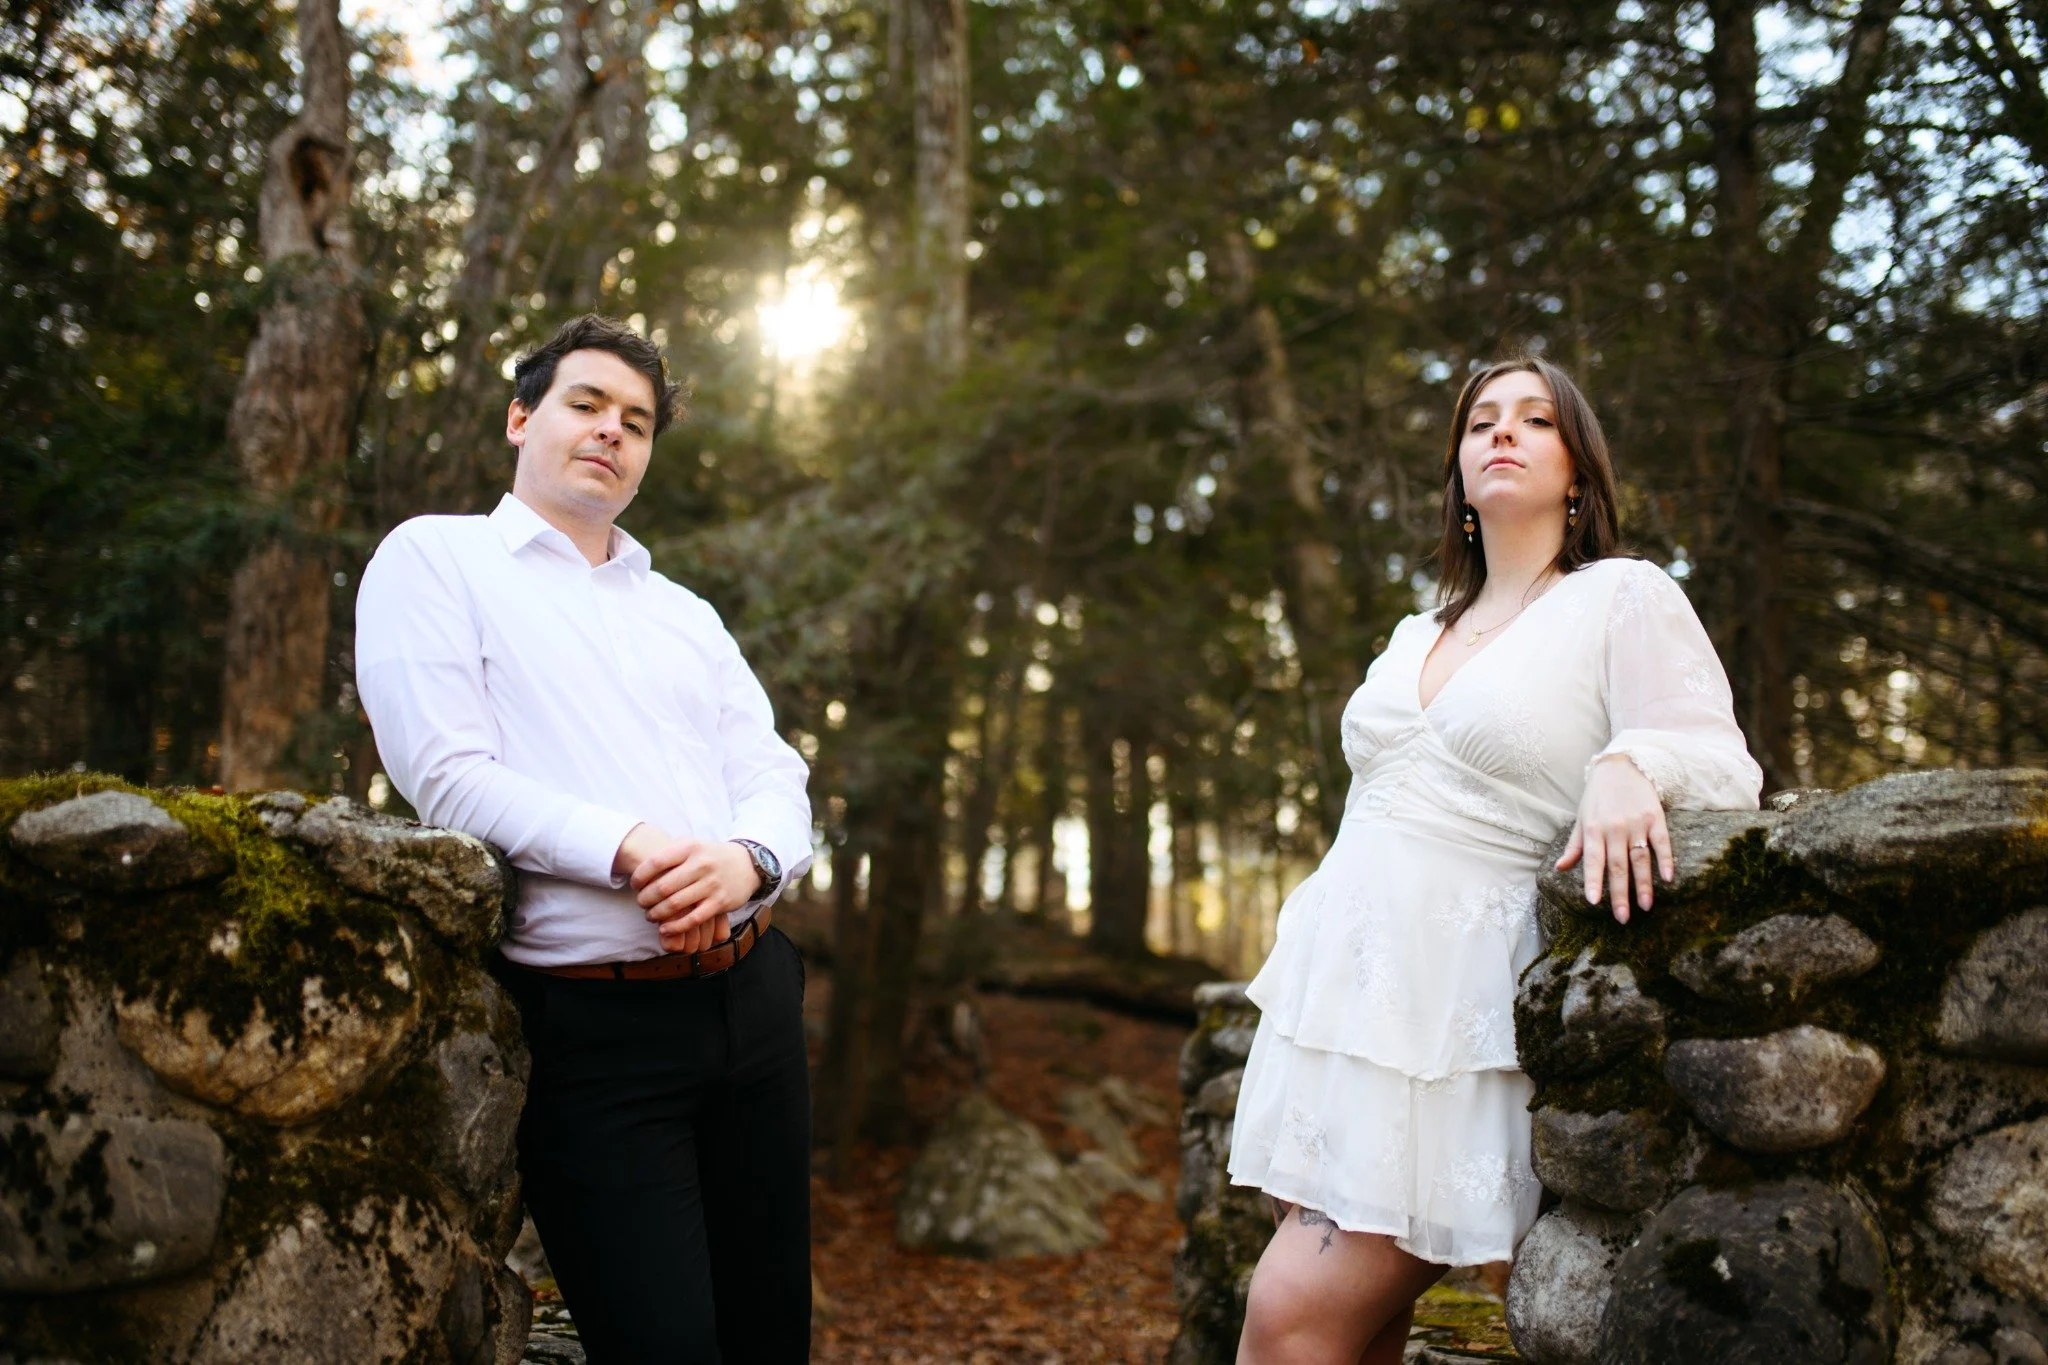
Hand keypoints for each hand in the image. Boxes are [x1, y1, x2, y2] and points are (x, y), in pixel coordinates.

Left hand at [630, 837, 762, 954]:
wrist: (747, 864)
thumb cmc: (711, 856)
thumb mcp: (693, 844)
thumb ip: (669, 851)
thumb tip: (639, 865)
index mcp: (691, 848)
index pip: (656, 862)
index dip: (640, 876)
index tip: (635, 884)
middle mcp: (702, 864)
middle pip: (663, 886)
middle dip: (646, 899)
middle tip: (641, 903)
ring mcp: (712, 884)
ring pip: (676, 904)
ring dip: (657, 914)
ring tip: (650, 916)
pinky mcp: (720, 903)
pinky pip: (693, 919)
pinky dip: (675, 927)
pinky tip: (665, 929)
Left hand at [1555, 755, 1672, 923]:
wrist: (1621, 766)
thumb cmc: (1597, 797)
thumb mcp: (1581, 818)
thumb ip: (1574, 846)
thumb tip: (1559, 869)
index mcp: (1593, 829)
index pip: (1592, 860)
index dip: (1593, 880)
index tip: (1594, 902)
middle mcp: (1614, 827)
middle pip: (1617, 865)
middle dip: (1620, 893)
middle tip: (1622, 918)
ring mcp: (1636, 823)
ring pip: (1640, 858)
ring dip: (1644, 884)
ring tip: (1646, 906)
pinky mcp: (1655, 817)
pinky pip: (1662, 842)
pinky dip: (1665, 860)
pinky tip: (1667, 879)